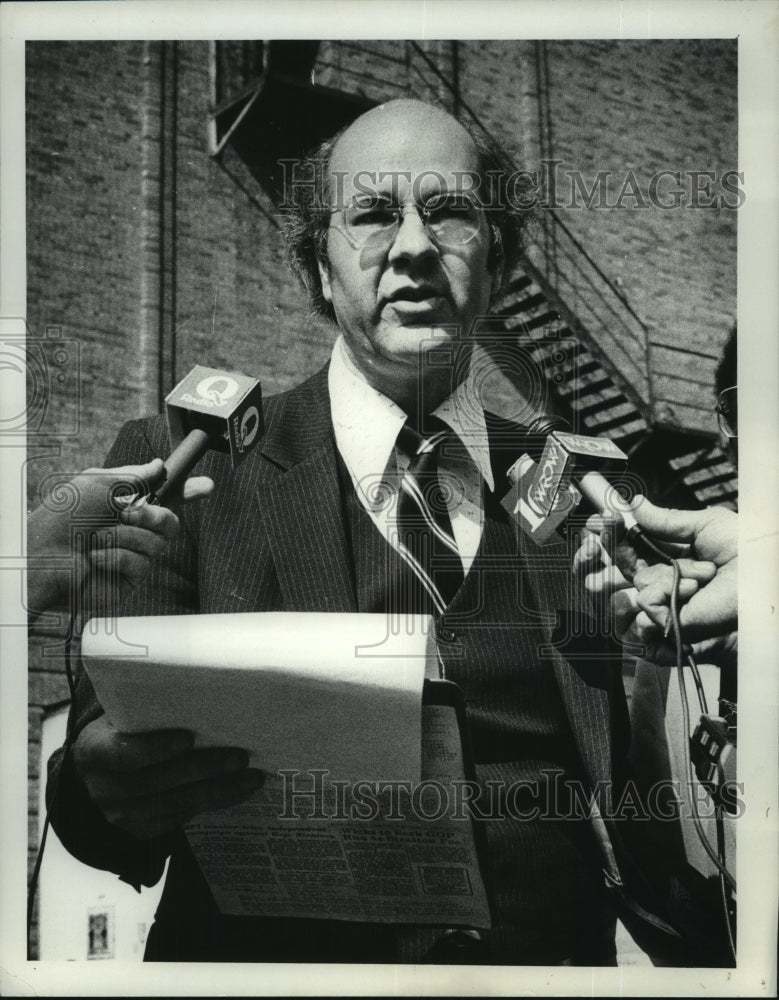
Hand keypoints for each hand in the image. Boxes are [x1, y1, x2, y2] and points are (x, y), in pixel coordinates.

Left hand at [27, 458, 212, 619]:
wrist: (41, 555)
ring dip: (125, 537)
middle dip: (152, 515)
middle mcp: (132, 530)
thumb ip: (134, 475)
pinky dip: (116, 557)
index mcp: (125, 503)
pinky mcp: (129, 579)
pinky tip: (95, 558)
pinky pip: (142, 564)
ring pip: (159, 543)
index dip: (188, 491)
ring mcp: (132, 556)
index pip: (165, 497)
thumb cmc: (62, 517)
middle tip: (125, 514)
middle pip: (172, 522)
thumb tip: (159, 466)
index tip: (206, 487)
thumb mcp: (98, 483)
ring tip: (96, 539)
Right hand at [73, 715, 264, 839]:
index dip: (157, 748)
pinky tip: (238, 791)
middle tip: (239, 757)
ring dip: (218, 791)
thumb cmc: (120, 731)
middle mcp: (105, 788)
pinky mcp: (141, 829)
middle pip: (158, 783)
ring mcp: (122, 814)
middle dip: (203, 770)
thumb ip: (147, 703)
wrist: (96, 772)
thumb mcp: (119, 715)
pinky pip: (180, 820)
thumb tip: (200, 674)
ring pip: (175, 806)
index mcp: (95, 751)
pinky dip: (213, 805)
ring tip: (252, 777)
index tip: (189, 737)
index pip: (124, 754)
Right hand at [575, 497, 737, 665]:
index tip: (594, 522)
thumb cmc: (746, 553)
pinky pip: (641, 614)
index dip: (600, 538)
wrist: (763, 581)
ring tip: (677, 577)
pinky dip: (664, 598)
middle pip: (601, 580)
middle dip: (589, 562)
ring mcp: (657, 609)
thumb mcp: (704, 525)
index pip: (617, 550)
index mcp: (660, 558)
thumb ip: (664, 519)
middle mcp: (653, 584)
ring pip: (616, 599)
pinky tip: (689, 593)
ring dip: (648, 580)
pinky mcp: (664, 632)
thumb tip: (634, 503)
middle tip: (590, 549)